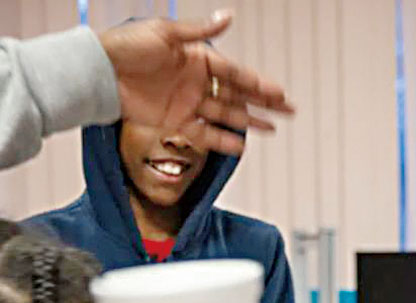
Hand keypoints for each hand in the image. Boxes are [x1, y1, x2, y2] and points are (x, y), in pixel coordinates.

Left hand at [98, 10, 294, 155]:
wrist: (100, 73)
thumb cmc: (127, 48)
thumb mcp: (165, 33)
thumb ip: (199, 31)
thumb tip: (228, 16)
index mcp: (197, 60)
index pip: (235, 74)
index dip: (258, 83)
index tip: (278, 92)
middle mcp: (196, 83)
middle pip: (237, 95)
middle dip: (264, 103)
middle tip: (288, 110)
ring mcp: (188, 104)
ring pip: (226, 115)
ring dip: (249, 122)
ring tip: (271, 129)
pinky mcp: (175, 123)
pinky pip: (205, 134)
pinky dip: (222, 140)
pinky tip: (241, 145)